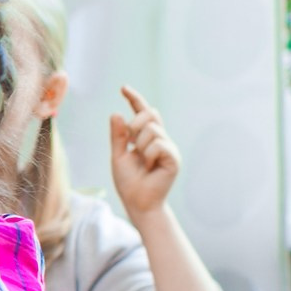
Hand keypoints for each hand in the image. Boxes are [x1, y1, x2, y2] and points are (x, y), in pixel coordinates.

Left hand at [109, 85, 179, 219]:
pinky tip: (150, 167)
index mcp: (146, 138)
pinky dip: (148, 156)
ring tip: (143, 162)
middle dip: (135, 124)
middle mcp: (160, 139)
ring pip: (152, 130)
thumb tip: (116, 113)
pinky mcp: (174, 157)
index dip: (135, 99)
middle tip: (131, 144)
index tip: (123, 88)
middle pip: (149, 114)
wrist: (138, 202)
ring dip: (140, 146)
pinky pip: (158, 145)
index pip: (142, 113)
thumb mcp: (118, 156)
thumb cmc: (129, 181)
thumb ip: (118, 136)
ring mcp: (169, 147)